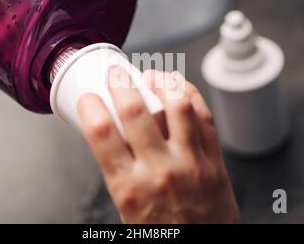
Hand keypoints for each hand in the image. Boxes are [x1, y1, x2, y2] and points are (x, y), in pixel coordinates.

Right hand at [78, 68, 239, 223]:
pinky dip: (190, 94)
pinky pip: (204, 115)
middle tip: (116, 74)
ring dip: (160, 82)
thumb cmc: (161, 231)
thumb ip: (118, 170)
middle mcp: (159, 170)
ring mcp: (190, 162)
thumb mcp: (126, 208)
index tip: (89, 98)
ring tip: (151, 75)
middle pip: (135, 110)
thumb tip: (109, 131)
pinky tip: (179, 87)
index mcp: (128, 187)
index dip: (91, 107)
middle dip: (120, 83)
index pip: (101, 133)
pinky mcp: (213, 159)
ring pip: (176, 105)